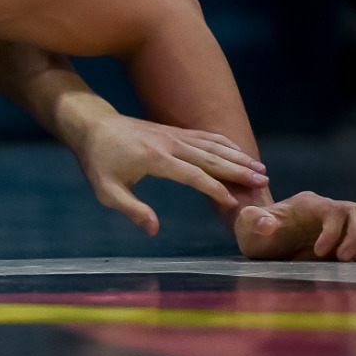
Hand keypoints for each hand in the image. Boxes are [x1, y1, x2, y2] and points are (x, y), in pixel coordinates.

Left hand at [70, 114, 268, 234]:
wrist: (92, 126)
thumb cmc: (98, 162)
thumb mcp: (106, 190)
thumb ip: (131, 209)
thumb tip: (154, 229)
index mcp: (155, 159)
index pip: (192, 175)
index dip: (214, 189)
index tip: (235, 202)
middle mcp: (169, 144)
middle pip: (210, 157)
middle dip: (237, 170)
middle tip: (263, 182)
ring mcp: (173, 135)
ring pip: (211, 145)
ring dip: (237, 156)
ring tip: (260, 169)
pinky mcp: (173, 131)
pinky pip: (204, 136)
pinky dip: (224, 143)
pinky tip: (239, 151)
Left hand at [235, 192, 355, 261]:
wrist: (264, 243)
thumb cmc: (256, 234)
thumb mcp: (247, 228)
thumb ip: (253, 221)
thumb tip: (268, 224)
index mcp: (308, 204)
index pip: (334, 210)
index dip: (334, 231)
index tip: (319, 253)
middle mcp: (328, 209)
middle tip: (342, 259)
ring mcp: (341, 222)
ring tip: (353, 261)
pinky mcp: (349, 237)